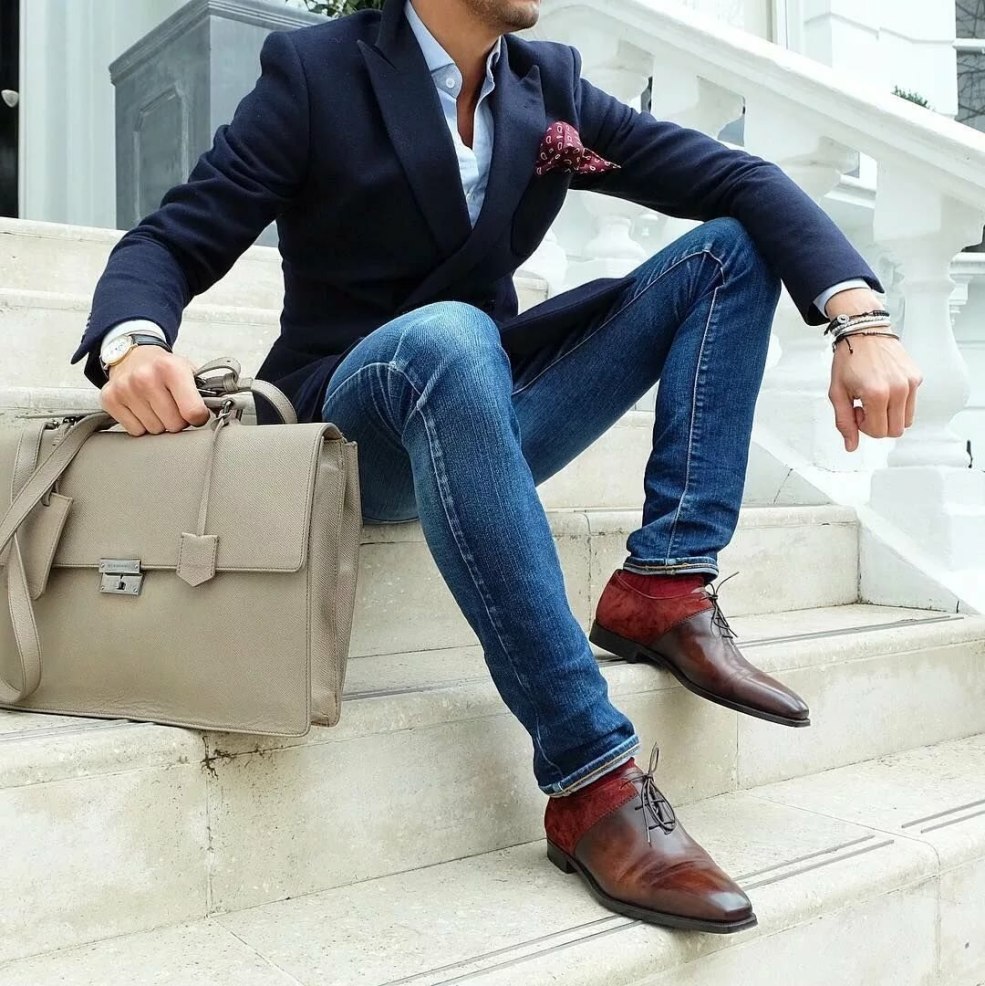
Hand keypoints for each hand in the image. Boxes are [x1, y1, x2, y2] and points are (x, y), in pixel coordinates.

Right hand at [101, 346, 210, 436]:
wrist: (133, 355)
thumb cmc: (165, 367)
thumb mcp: (189, 371)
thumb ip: (205, 392)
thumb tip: (221, 410)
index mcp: (171, 368)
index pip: (192, 411)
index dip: (198, 417)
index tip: (196, 413)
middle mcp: (146, 377)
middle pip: (174, 425)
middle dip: (178, 420)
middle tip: (173, 407)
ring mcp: (125, 389)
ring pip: (154, 430)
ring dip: (159, 423)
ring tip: (157, 405)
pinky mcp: (110, 399)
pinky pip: (135, 430)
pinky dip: (141, 424)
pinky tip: (142, 409)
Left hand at [828, 335, 922, 451]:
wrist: (863, 332)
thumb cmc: (848, 359)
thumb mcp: (837, 393)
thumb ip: (843, 422)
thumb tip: (851, 445)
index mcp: (877, 393)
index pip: (879, 432)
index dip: (864, 427)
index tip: (857, 411)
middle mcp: (898, 389)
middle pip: (895, 431)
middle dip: (878, 425)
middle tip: (866, 407)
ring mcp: (910, 383)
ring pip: (906, 421)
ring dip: (889, 416)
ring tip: (875, 399)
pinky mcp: (916, 378)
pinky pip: (911, 404)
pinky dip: (898, 404)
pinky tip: (884, 389)